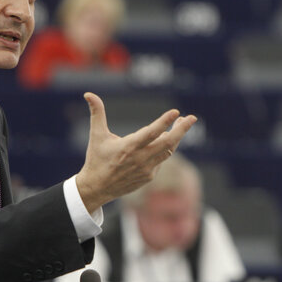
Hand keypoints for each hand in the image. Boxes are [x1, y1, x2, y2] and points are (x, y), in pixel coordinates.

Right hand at [76, 92, 196, 212]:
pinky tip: (165, 139)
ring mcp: (147, 169)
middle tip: (192, 118)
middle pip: (169, 143)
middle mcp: (140, 159)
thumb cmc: (96, 159)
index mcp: (128, 147)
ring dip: (176, 137)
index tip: (175, 112)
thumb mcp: (96, 135)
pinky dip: (166, 148)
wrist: (97, 188)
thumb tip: (88, 94)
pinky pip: (162, 160)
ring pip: (168, 151)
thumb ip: (97, 113)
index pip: (151, 133)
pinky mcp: (149, 176)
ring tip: (181, 123)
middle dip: (182, 129)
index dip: (165, 122)